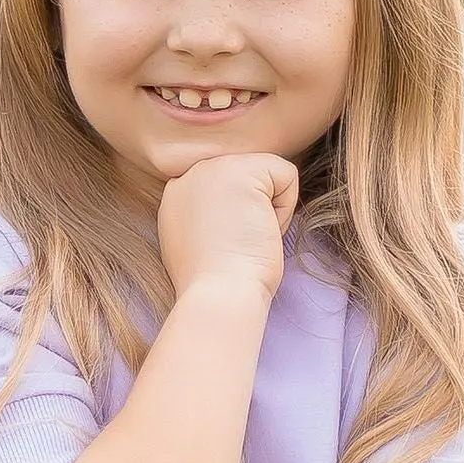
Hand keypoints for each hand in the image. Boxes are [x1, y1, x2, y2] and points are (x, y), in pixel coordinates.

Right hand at [156, 152, 297, 305]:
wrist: (219, 296)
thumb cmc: (215, 286)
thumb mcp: (197, 244)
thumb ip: (207, 218)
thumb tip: (236, 213)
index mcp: (177, 195)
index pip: (228, 190)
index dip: (239, 219)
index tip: (226, 249)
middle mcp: (190, 174)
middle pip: (250, 180)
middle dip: (253, 212)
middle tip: (235, 246)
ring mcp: (212, 167)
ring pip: (268, 176)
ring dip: (268, 211)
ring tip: (245, 239)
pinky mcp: (240, 168)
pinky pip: (287, 174)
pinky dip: (285, 208)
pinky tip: (259, 230)